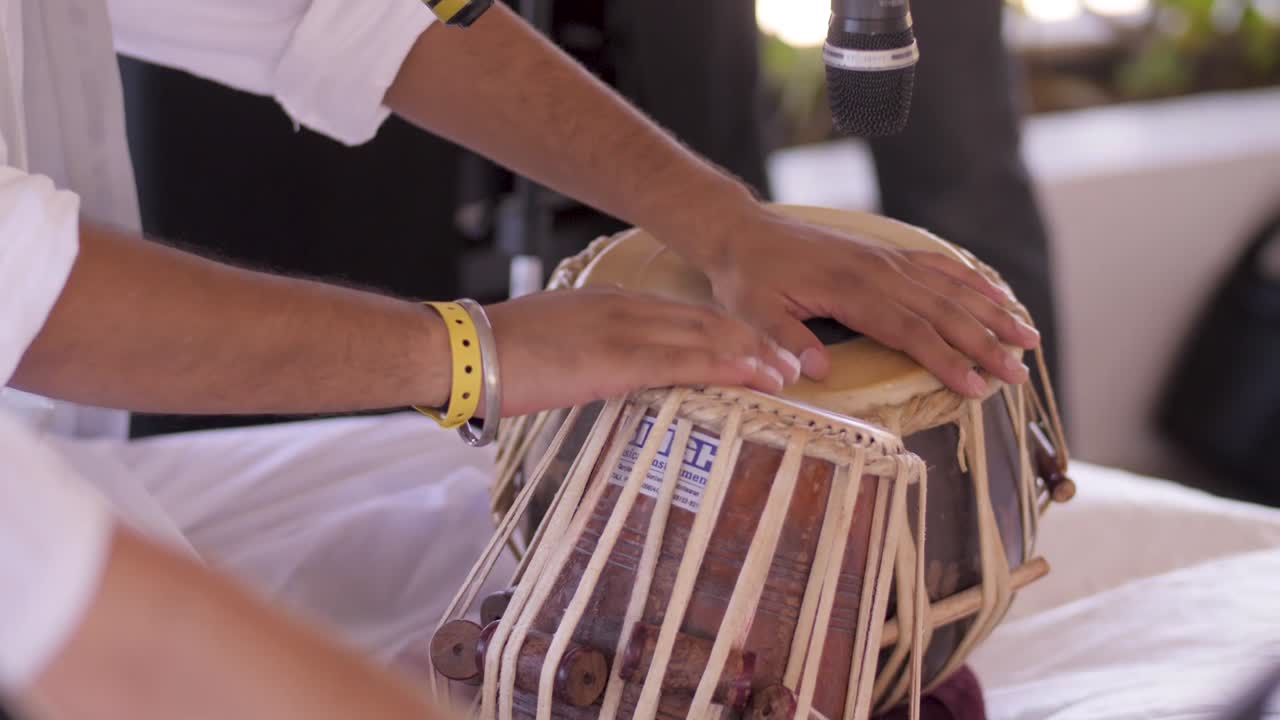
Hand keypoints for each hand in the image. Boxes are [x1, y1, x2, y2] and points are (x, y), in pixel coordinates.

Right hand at [483, 288, 800, 416]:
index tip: (756, 349)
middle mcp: (625, 309)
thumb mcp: (554, 346)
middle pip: (706, 321)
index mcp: (610, 305)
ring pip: (706, 337)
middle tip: (789, 362)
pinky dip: (729, 366)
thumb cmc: (498, 356)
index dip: (727, 332)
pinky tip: (757, 376)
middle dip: (753, 341)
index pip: (683, 316)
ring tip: (787, 373)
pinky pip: (687, 360)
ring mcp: (624, 330)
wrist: (465, 351)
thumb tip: (602, 378)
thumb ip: (587, 356)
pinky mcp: (618, 358)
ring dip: (753, 355)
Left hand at [683, 206, 1041, 397]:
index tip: (974, 386)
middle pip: (942, 312)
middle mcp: (878, 271)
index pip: (909, 330)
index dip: (945, 360)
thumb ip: (785, 338)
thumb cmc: (747, 276)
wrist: (743, 232)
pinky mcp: (886, 253)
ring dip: (991, 314)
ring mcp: (886, 259)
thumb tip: (817, 370)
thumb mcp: (752, 310)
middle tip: (1019, 375)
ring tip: (1028, 339)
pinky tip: (999, 296)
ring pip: (950, 288)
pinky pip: (938, 266)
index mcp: (850, 289)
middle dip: (984, 345)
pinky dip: (972, 281)